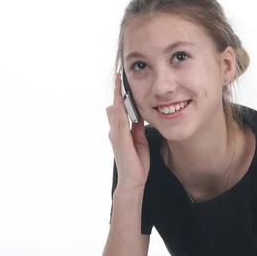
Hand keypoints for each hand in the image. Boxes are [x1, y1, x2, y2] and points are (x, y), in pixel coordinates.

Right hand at [106, 73, 149, 190]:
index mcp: (121, 131)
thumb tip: (139, 117)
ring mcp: (116, 134)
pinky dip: (120, 107)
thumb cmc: (136, 164)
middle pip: (116, 106)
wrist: (132, 181)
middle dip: (117, 90)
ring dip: (117, 94)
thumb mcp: (140, 142)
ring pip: (116, 109)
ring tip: (119, 80)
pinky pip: (120, 119)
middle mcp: (116, 131)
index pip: (120, 109)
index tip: (123, 82)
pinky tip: (121, 98)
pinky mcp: (120, 138)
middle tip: (119, 74)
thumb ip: (138, 129)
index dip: (121, 95)